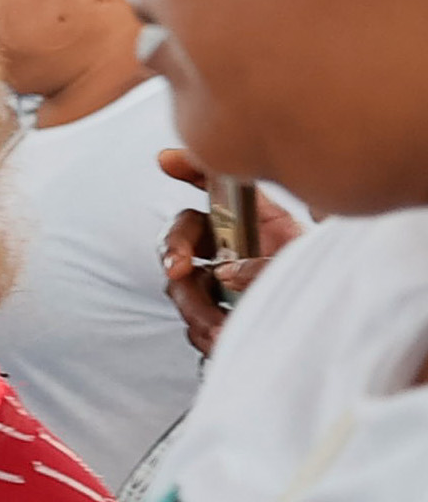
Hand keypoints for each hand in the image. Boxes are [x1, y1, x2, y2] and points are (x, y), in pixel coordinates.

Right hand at [157, 148, 305, 357]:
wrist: (334, 327)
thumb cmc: (325, 285)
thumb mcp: (303, 266)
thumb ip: (263, 266)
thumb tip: (224, 274)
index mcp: (255, 222)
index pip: (218, 187)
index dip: (190, 169)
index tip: (167, 161)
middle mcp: (231, 247)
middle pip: (184, 235)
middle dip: (174, 249)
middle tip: (178, 268)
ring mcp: (221, 282)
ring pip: (183, 287)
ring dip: (195, 308)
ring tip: (219, 328)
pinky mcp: (218, 316)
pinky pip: (195, 324)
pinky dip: (204, 333)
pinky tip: (221, 340)